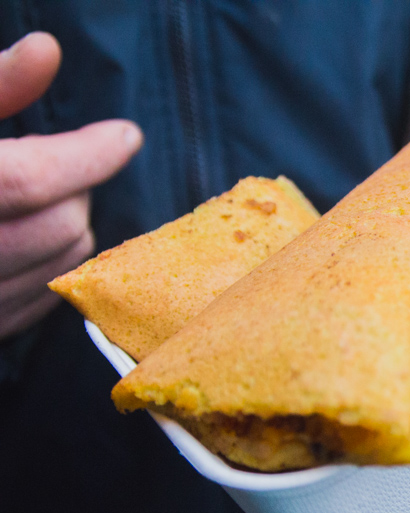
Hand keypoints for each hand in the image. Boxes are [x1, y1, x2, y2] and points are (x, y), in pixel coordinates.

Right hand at [0, 32, 142, 339]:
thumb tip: (45, 51)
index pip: (26, 179)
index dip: (86, 155)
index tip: (124, 135)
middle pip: (61, 225)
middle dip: (76, 188)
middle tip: (53, 163)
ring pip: (64, 264)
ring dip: (68, 225)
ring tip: (32, 197)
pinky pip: (47, 298)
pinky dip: (51, 263)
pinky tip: (20, 236)